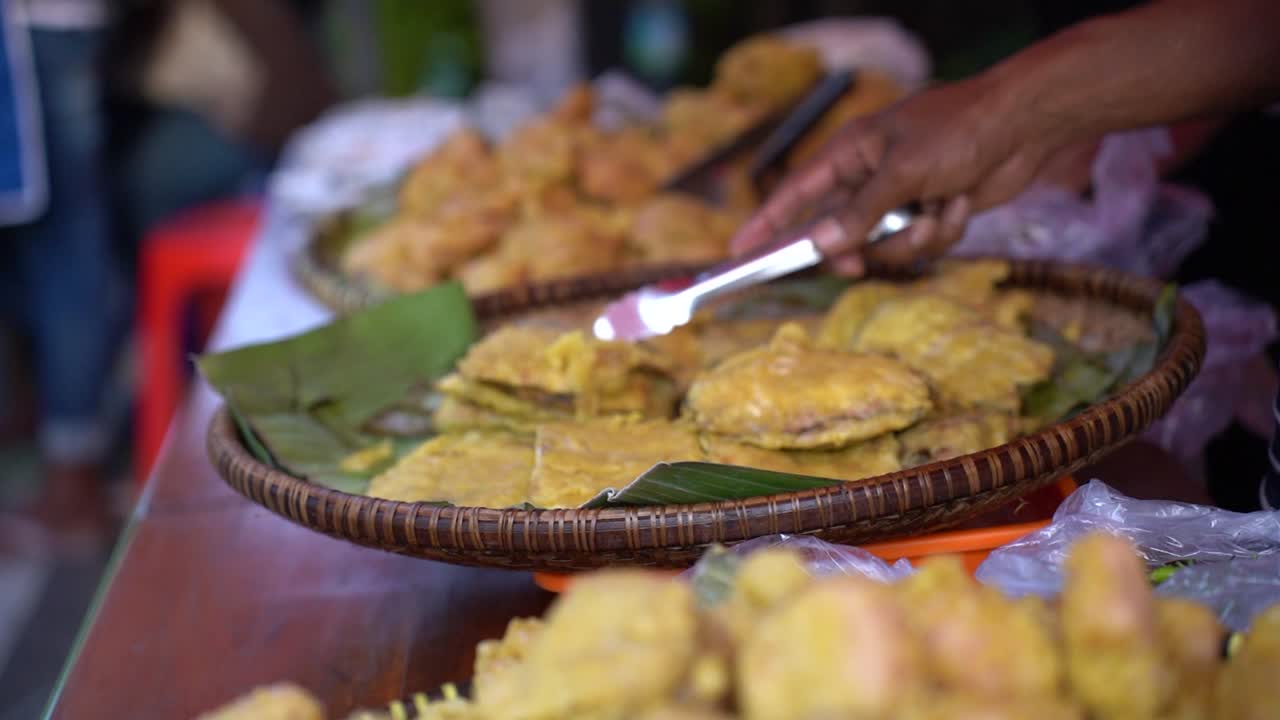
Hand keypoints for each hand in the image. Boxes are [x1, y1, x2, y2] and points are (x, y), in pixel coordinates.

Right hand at [730, 74, 1071, 274]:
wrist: (1025, 125)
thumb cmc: (960, 129)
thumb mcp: (904, 171)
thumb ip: (861, 212)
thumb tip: (822, 245)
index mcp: (851, 153)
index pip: (796, 192)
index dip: (766, 223)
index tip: (739, 251)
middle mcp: (870, 177)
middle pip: (839, 232)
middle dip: (858, 250)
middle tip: (857, 268)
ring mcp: (901, 197)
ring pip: (886, 245)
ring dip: (914, 238)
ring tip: (940, 210)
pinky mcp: (932, 212)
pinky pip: (922, 245)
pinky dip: (944, 230)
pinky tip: (962, 203)